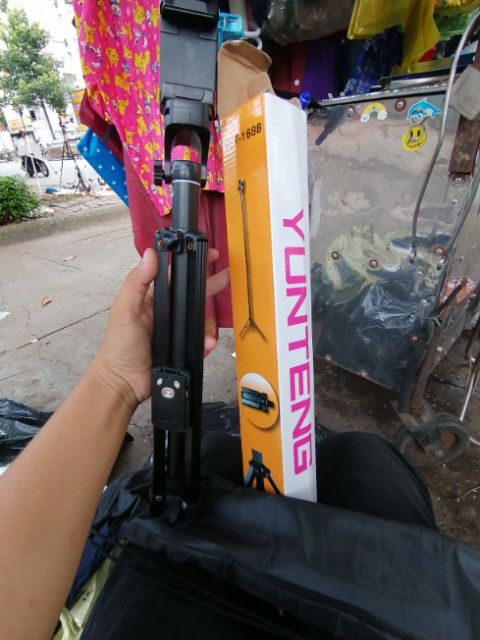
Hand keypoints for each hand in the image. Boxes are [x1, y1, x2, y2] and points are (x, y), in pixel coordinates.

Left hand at [92, 247, 228, 407]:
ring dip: (208, 326)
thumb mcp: (125, 309)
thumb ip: (137, 281)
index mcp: (153, 299)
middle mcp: (167, 312)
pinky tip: (205, 346)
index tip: (207, 254)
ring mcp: (177, 330)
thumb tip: (150, 254)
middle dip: (211, 285)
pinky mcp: (184, 347)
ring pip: (202, 319)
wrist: (125, 382)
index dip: (191, 264)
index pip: (175, 275)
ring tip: (207, 338)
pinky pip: (202, 340)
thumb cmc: (119, 346)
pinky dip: (206, 342)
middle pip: (194, 294)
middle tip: (226, 276)